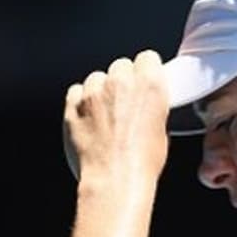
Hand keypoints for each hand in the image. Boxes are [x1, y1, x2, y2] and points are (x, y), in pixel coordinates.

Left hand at [63, 51, 169, 182]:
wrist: (116, 179)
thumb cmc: (143, 161)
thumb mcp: (163, 129)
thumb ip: (154, 106)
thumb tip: (147, 105)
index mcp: (150, 85)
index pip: (148, 58)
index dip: (148, 70)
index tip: (147, 80)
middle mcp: (120, 82)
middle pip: (121, 65)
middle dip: (125, 80)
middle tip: (128, 102)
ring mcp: (93, 92)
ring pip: (97, 77)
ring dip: (102, 89)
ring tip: (107, 112)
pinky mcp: (72, 105)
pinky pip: (76, 91)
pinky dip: (82, 100)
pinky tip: (91, 117)